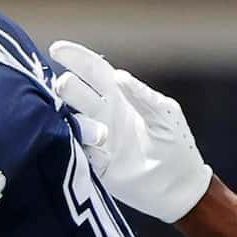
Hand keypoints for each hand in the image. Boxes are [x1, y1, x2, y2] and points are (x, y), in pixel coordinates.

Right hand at [49, 40, 212, 221]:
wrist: (179, 187)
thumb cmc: (176, 145)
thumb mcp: (164, 116)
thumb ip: (143, 97)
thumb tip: (119, 76)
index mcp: (120, 96)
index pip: (92, 70)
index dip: (75, 58)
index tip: (57, 49)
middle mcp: (103, 113)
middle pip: (76, 93)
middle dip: (67, 87)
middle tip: (64, 86)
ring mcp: (96, 138)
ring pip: (73, 121)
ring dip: (73, 119)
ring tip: (93, 128)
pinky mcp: (95, 163)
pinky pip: (78, 150)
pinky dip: (78, 146)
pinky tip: (91, 147)